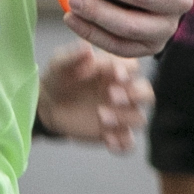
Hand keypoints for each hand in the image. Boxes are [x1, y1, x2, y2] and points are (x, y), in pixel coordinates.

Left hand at [35, 43, 150, 150]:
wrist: (47, 104)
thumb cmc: (58, 78)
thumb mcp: (59, 64)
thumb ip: (72, 56)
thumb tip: (88, 49)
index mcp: (115, 71)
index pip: (134, 68)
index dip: (128, 71)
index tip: (115, 74)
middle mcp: (124, 92)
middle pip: (147, 93)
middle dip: (134, 95)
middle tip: (111, 95)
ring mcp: (120, 114)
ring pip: (139, 119)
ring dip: (124, 118)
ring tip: (101, 116)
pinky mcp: (113, 133)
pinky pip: (128, 143)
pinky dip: (122, 144)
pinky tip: (107, 140)